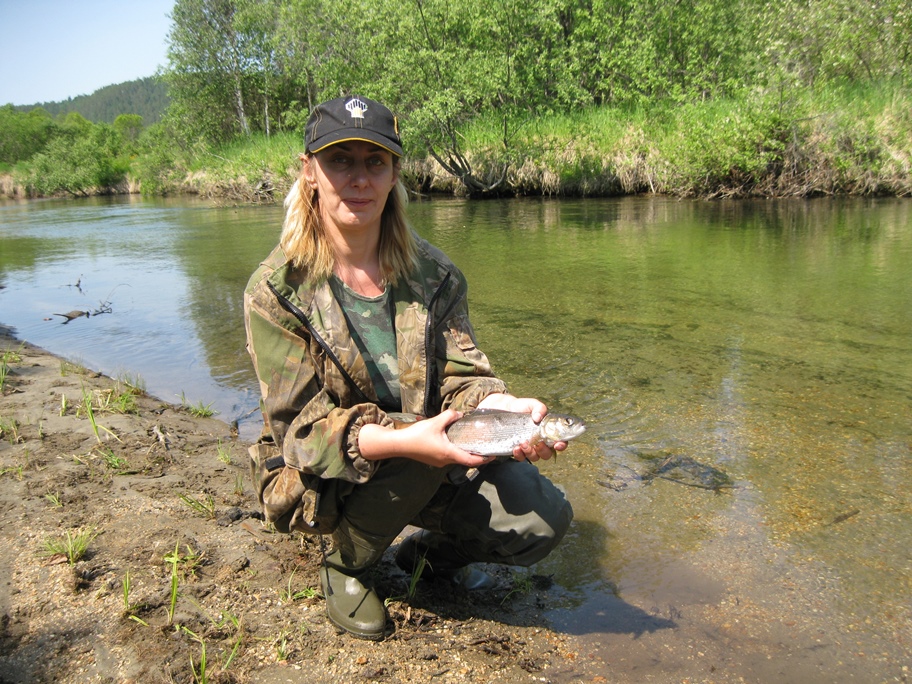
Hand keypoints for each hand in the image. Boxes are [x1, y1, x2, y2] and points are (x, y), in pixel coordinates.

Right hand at [358, 409, 490, 467]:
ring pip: (457, 458)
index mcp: (449, 453)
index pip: (471, 460)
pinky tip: (456, 441)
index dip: (484, 459)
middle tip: (486, 446)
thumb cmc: (417, 435)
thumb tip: (460, 413)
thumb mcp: (435, 422)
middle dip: (476, 455)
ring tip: (473, 443)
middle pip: (465, 460)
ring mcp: (439, 462)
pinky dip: (456, 451)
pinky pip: (449, 457)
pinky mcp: (433, 459)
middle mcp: (446, 461)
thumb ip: (449, 416)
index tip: (494, 455)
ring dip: (465, 453)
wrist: (398, 445)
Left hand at [476, 393, 565, 461]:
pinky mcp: (517, 449)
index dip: (562, 445)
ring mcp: (529, 447)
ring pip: (535, 457)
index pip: (560, 442)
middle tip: (538, 443)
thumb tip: (538, 418)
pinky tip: (516, 447)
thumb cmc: (521, 406)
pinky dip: (519, 455)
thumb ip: (539, 407)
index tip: (558, 444)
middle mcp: (540, 441)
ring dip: (531, 452)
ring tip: (523, 443)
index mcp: (548, 432)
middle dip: (544, 451)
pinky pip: (521, 457)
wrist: (503, 408)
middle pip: (547, 454)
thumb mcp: (532, 404)